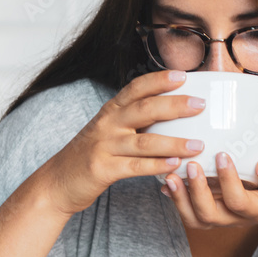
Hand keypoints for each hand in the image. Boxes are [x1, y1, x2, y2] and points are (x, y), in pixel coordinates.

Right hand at [40, 69, 206, 216]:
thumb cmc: (90, 155)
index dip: (159, 80)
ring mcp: (104, 146)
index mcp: (111, 111)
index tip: (184, 75)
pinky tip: (175, 166)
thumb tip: (170, 115)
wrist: (57, 181)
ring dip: (174, 143)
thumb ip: (132, 121)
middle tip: (200, 105)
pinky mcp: (103, 169)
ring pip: (144, 141)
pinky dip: (157, 166)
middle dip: (175, 105)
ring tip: (198, 145)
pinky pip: (135, 166)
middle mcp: (107, 124)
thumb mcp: (107, 130)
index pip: (136, 88)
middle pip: (145, 109)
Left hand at [159, 150, 257, 228]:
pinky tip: (167, 182)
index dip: (228, 181)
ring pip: (196, 218)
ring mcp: (224, 215)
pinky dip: (177, 198)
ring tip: (171, 176)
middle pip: (211, 215)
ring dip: (180, 199)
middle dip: (196, 192)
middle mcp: (239, 218)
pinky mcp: (213, 207)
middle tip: (190, 165)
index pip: (239, 202)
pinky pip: (190, 211)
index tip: (223, 155)